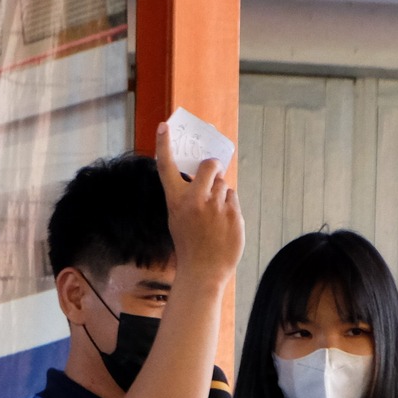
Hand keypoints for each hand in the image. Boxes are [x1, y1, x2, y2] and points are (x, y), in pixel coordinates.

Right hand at [156, 123, 243, 289]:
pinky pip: (233, 199)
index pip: (167, 167)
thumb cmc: (189, 244)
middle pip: (210, 166)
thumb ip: (187, 195)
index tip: (164, 126)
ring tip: (214, 216)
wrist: (203, 271)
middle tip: (214, 174)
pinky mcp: (234, 215)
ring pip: (224, 184)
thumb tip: (207, 175)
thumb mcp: (178, 218)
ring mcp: (216, 207)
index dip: (164, 145)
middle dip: (214, 168)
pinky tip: (223, 224)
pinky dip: (229, 207)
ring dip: (221, 194)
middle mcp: (196, 201)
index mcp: (176, 201)